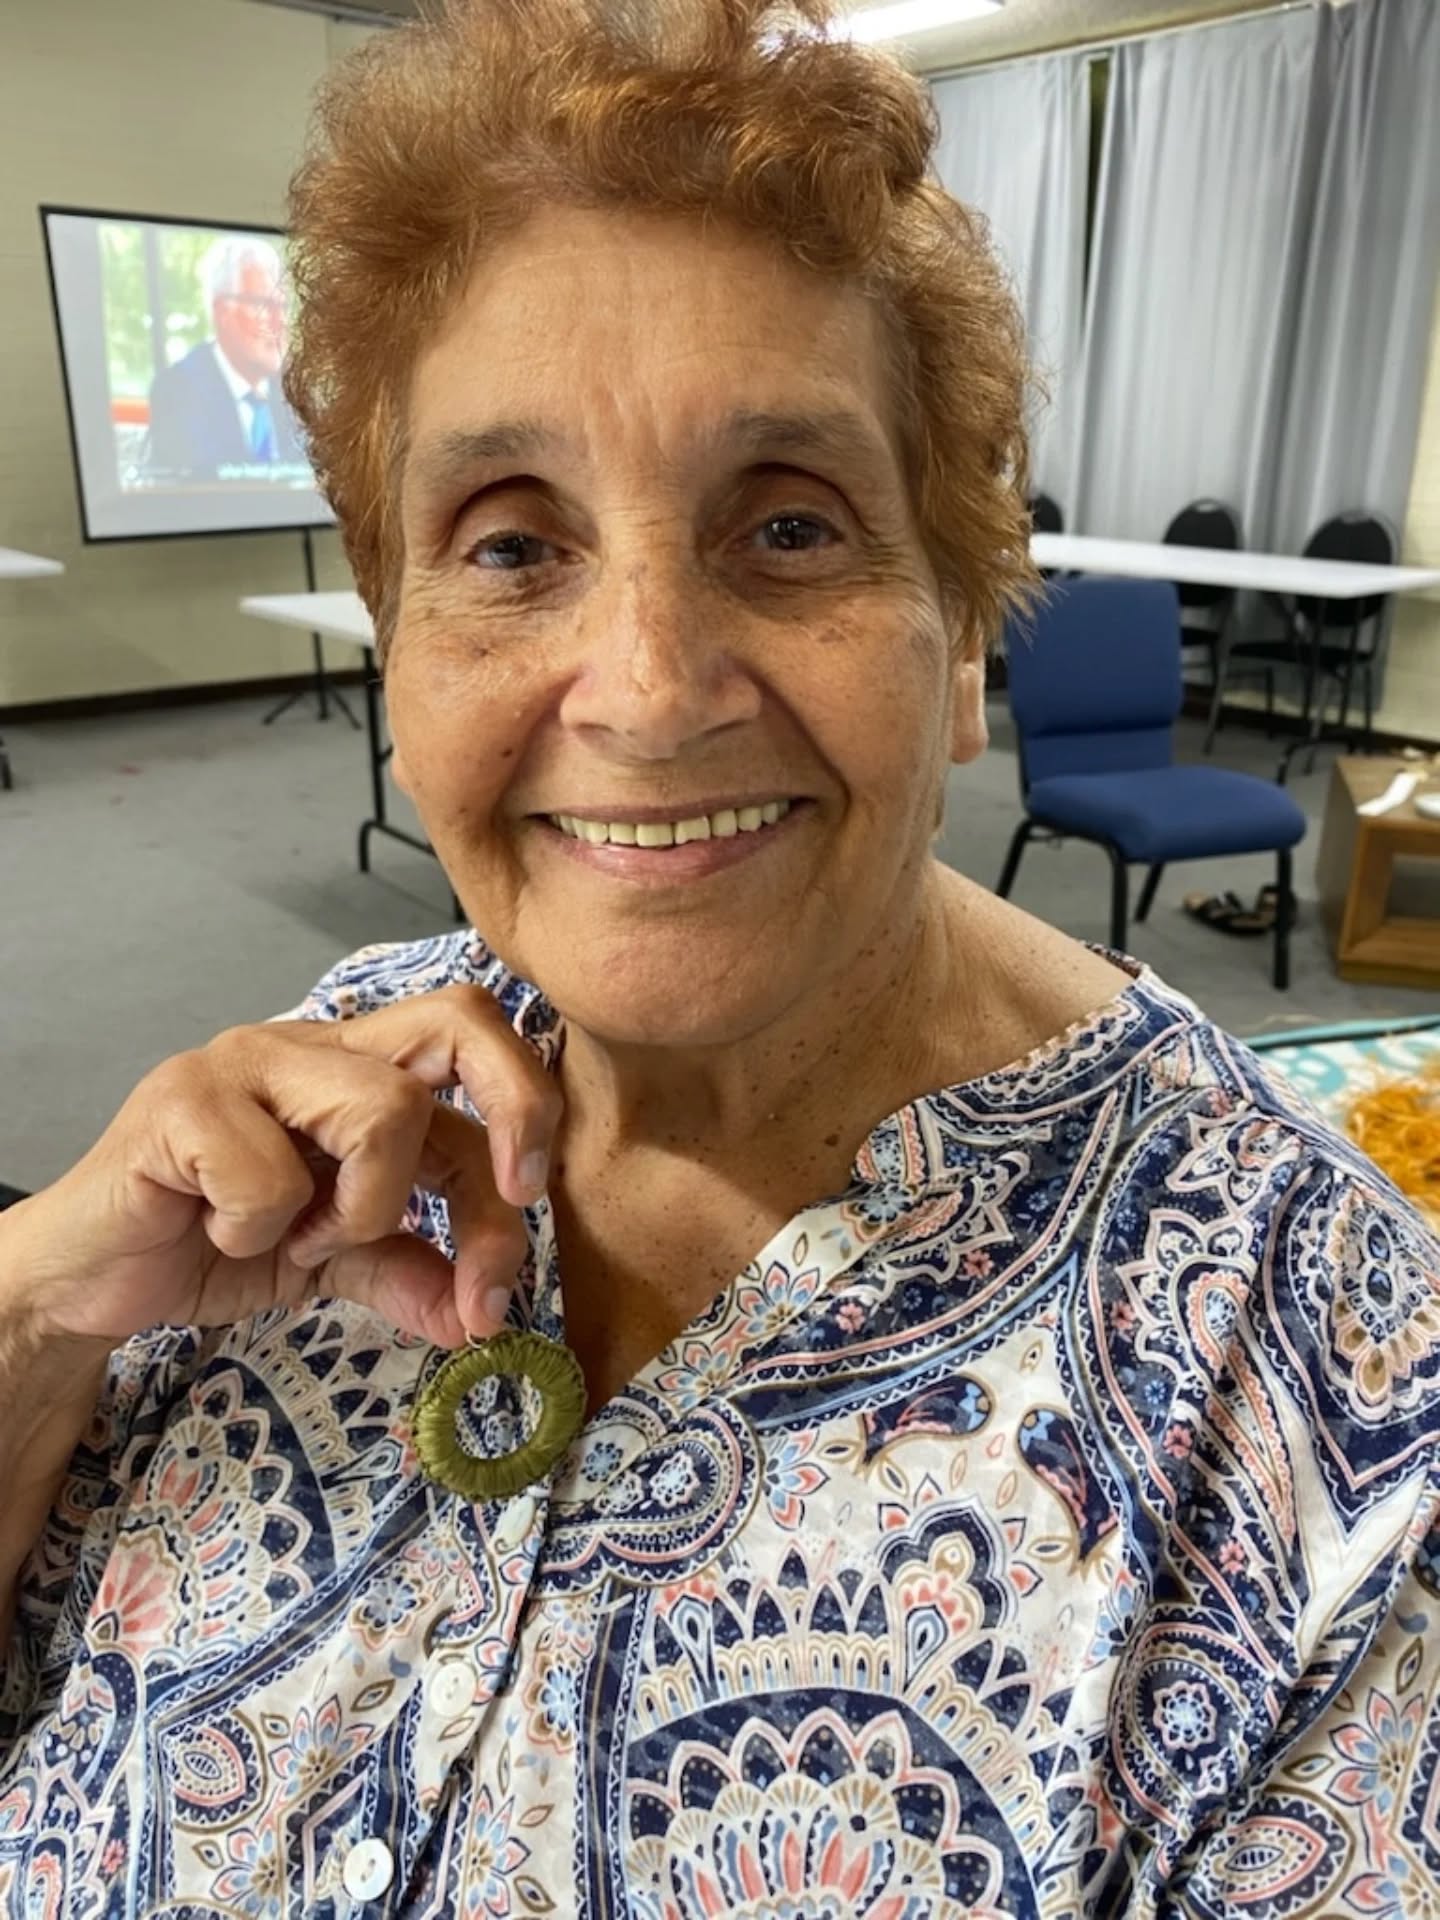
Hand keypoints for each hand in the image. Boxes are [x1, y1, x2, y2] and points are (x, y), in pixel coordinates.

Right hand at [1, 985, 561, 1351]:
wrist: (88, 1278)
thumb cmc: (212, 1244)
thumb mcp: (334, 1263)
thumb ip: (412, 1272)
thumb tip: (485, 1315)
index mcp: (360, 1065)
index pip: (478, 1047)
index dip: (528, 1115)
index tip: (529, 1200)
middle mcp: (313, 1044)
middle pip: (457, 1019)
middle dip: (511, 1111)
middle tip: (508, 1200)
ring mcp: (246, 1062)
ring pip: (384, 1109)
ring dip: (362, 1209)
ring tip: (298, 1238)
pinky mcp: (181, 1099)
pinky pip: (274, 1175)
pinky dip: (260, 1231)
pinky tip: (219, 1231)